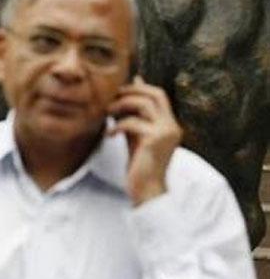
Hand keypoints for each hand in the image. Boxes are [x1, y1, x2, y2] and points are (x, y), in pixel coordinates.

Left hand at [107, 76, 182, 205]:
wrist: (146, 190)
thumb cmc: (139, 164)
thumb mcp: (136, 135)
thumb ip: (134, 116)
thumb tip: (128, 99)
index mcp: (169, 124)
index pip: (158, 94)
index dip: (138, 88)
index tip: (117, 92)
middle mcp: (171, 126)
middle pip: (155, 94)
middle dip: (130, 92)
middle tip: (111, 99)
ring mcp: (165, 132)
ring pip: (144, 104)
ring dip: (122, 105)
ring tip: (107, 113)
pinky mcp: (154, 140)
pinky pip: (133, 123)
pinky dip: (118, 125)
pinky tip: (109, 135)